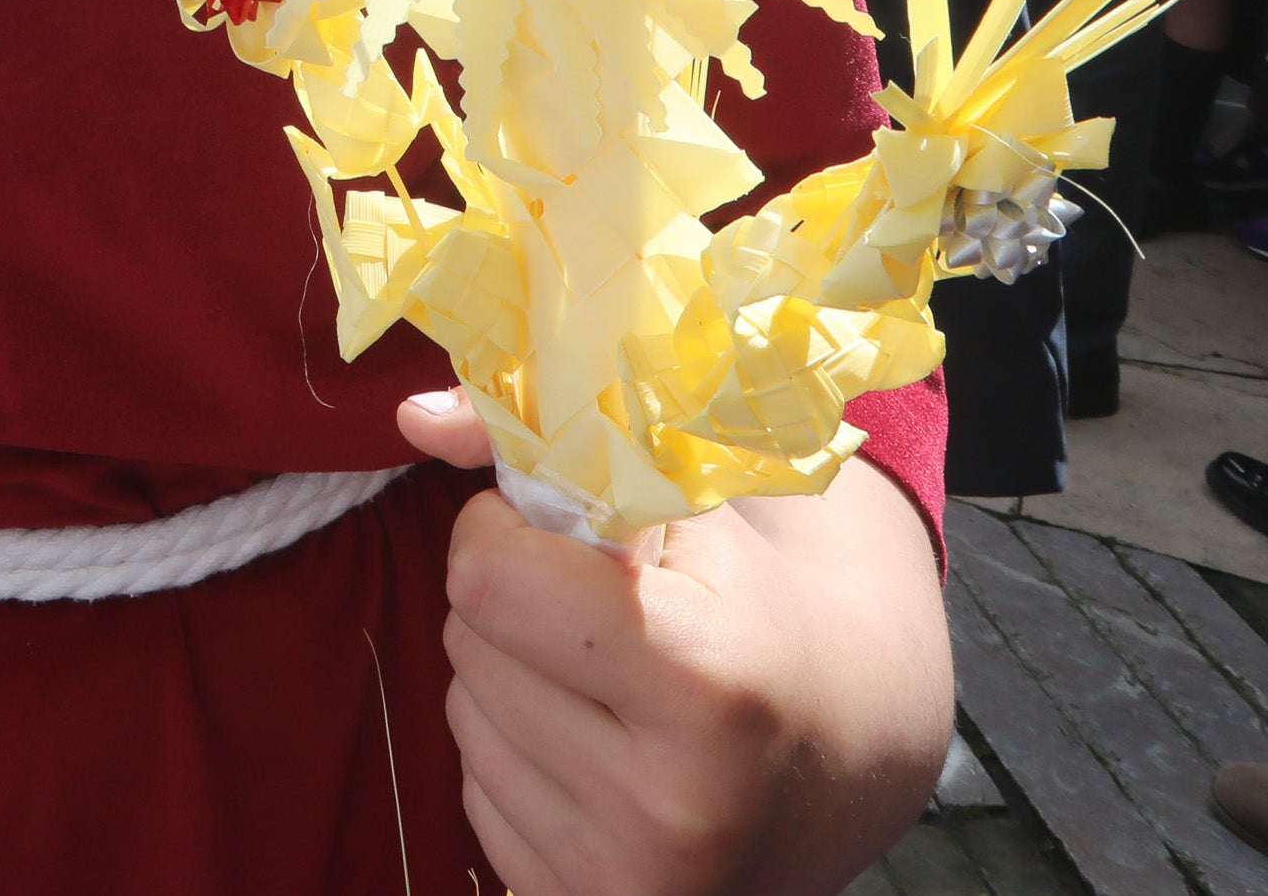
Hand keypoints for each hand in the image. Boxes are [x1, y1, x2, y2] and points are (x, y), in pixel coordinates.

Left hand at [396, 394, 951, 895]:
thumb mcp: (695, 503)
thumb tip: (412, 417)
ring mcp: (623, 879)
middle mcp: (664, 802)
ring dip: (509, 674)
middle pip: (467, 643)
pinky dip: (517, 752)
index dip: (505, 529)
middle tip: (597, 603)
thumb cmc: (769, 603)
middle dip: (511, 601)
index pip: (487, 579)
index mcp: (704, 680)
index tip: (556, 525)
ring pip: (461, 716)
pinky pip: (474, 793)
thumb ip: (553, 445)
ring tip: (607, 675)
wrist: (855, 757)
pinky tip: (601, 744)